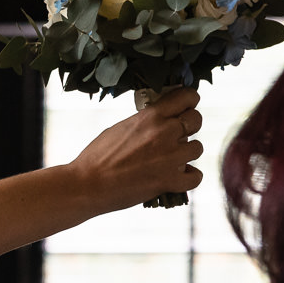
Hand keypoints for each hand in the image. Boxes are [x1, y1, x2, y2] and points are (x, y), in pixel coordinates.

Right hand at [71, 87, 203, 209]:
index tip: (185, 106)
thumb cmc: (96, 158)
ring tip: (170, 159)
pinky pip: (195, 177)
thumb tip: (157, 122)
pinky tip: (176, 177)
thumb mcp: (119, 128)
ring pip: (197, 148)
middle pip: (195, 120)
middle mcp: (164, 133)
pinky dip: (188, 177)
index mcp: (150, 116)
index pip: (186, 97)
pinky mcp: (168, 181)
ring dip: (186, 153)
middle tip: (175, 136)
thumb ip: (144, 123)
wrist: (86, 185)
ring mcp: (170, 158)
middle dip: (188, 126)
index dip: (188, 101)